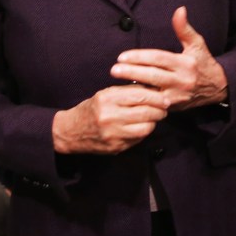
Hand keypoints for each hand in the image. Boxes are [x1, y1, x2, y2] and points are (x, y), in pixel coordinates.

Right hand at [51, 85, 168, 154]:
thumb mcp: (104, 95)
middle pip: (146, 112)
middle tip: (164, 107)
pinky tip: (143, 126)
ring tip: (155, 117)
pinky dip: (144, 131)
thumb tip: (151, 88)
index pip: (139, 95)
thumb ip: (125, 92)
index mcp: (107, 99)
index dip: (156, 96)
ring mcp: (114, 134)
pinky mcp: (117, 147)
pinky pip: (139, 139)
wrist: (71, 131)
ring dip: (154, 122)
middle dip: (160, 109)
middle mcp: (110, 116)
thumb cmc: (91, 109)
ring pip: (146, 127)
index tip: (164, 97)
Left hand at [111, 6, 228, 110]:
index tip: (122, 56)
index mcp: (185, 64)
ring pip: (152, 92)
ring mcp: (177, 96)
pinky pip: (154, 103)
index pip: (159, 59)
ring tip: (116, 84)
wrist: (218, 88)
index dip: (140, 57)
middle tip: (114, 69)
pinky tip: (126, 95)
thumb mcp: (197, 44)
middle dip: (132, 73)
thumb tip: (180, 9)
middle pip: (153, 76)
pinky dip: (141, 99)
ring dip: (134, 88)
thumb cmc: (203, 62)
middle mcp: (181, 81)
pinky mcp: (173, 107)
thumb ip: (184, 28)